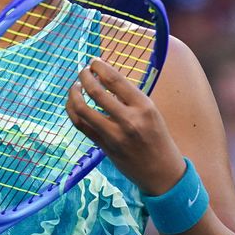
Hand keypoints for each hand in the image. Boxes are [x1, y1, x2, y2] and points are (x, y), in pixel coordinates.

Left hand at [66, 59, 184, 194]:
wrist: (162, 172)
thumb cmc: (157, 137)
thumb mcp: (151, 112)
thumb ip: (129, 97)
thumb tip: (104, 76)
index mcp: (144, 106)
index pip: (116, 80)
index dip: (100, 67)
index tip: (94, 61)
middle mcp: (129, 120)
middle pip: (96, 92)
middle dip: (84, 77)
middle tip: (83, 71)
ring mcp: (114, 135)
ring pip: (83, 109)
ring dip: (74, 94)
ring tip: (75, 86)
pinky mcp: (104, 147)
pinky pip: (81, 126)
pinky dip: (73, 111)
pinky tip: (73, 104)